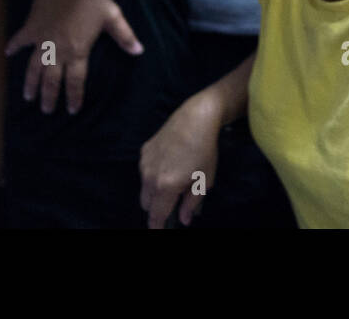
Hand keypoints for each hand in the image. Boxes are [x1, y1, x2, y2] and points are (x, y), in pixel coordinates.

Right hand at [5, 0, 143, 114]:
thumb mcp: (112, 15)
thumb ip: (124, 35)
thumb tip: (139, 51)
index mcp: (77, 51)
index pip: (76, 81)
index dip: (74, 97)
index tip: (72, 110)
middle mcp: (57, 51)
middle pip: (52, 80)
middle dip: (49, 97)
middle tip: (47, 110)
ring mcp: (42, 41)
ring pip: (34, 68)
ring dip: (30, 83)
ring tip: (28, 96)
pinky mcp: (31, 28)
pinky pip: (20, 40)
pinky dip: (13, 47)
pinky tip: (7, 53)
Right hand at [140, 96, 222, 228]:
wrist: (195, 117)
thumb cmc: (204, 150)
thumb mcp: (204, 180)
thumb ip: (191, 203)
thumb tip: (183, 219)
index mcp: (165, 186)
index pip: (156, 215)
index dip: (157, 227)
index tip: (160, 231)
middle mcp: (149, 176)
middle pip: (146, 204)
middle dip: (157, 208)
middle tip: (173, 203)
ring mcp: (144, 162)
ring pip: (144, 187)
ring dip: (154, 191)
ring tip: (174, 179)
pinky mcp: (144, 150)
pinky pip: (145, 170)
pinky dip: (153, 174)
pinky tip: (170, 162)